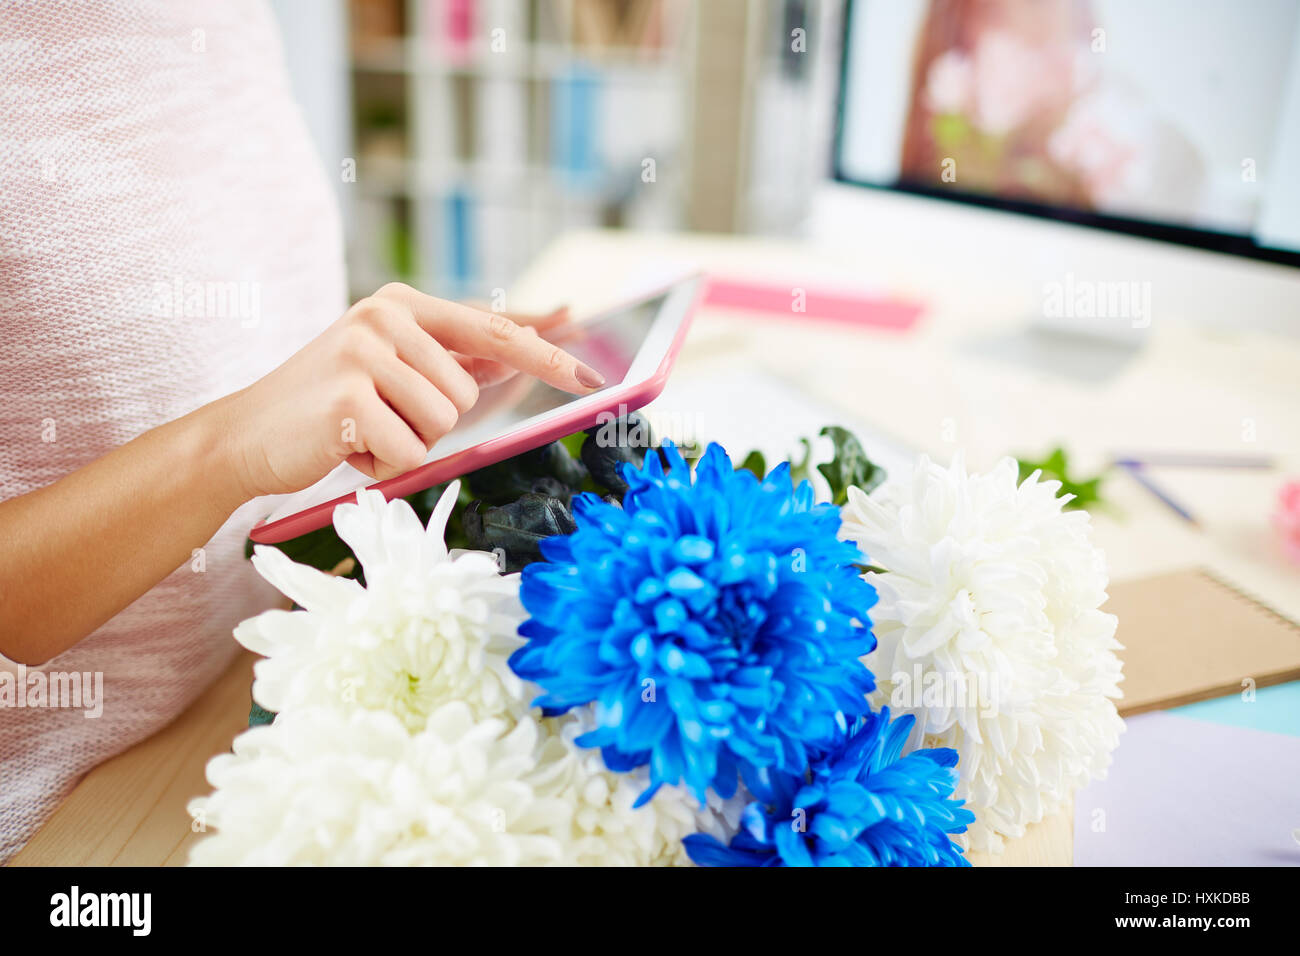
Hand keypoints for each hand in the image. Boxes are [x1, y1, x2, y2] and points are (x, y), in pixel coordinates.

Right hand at [214, 283, 603, 497]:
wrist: (246, 436)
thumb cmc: (330, 410)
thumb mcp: (393, 372)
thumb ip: (456, 360)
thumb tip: (529, 350)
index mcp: (404, 303)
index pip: (495, 328)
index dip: (547, 354)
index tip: (592, 374)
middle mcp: (386, 315)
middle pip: (469, 394)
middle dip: (432, 423)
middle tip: (379, 418)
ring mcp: (365, 352)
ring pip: (444, 424)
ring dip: (407, 443)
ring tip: (362, 431)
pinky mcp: (349, 398)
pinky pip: (411, 452)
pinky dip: (383, 465)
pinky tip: (346, 448)